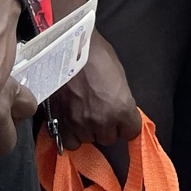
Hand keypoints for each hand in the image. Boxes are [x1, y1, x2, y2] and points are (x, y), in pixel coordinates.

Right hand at [47, 33, 140, 152]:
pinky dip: (71, 134)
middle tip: (102, 113)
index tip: (124, 120)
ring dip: (89, 130)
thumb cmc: (97, 55)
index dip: (127, 124)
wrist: (68, 48)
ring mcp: (79, 124)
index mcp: (121, 108)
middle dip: (108, 127)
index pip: (131, 131)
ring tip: (84, 114)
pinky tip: (71, 121)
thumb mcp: (119, 76)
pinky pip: (70, 142)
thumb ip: (120, 99)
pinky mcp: (59, 123)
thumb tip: (119, 108)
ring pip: (89, 140)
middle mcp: (102, 121)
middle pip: (109, 138)